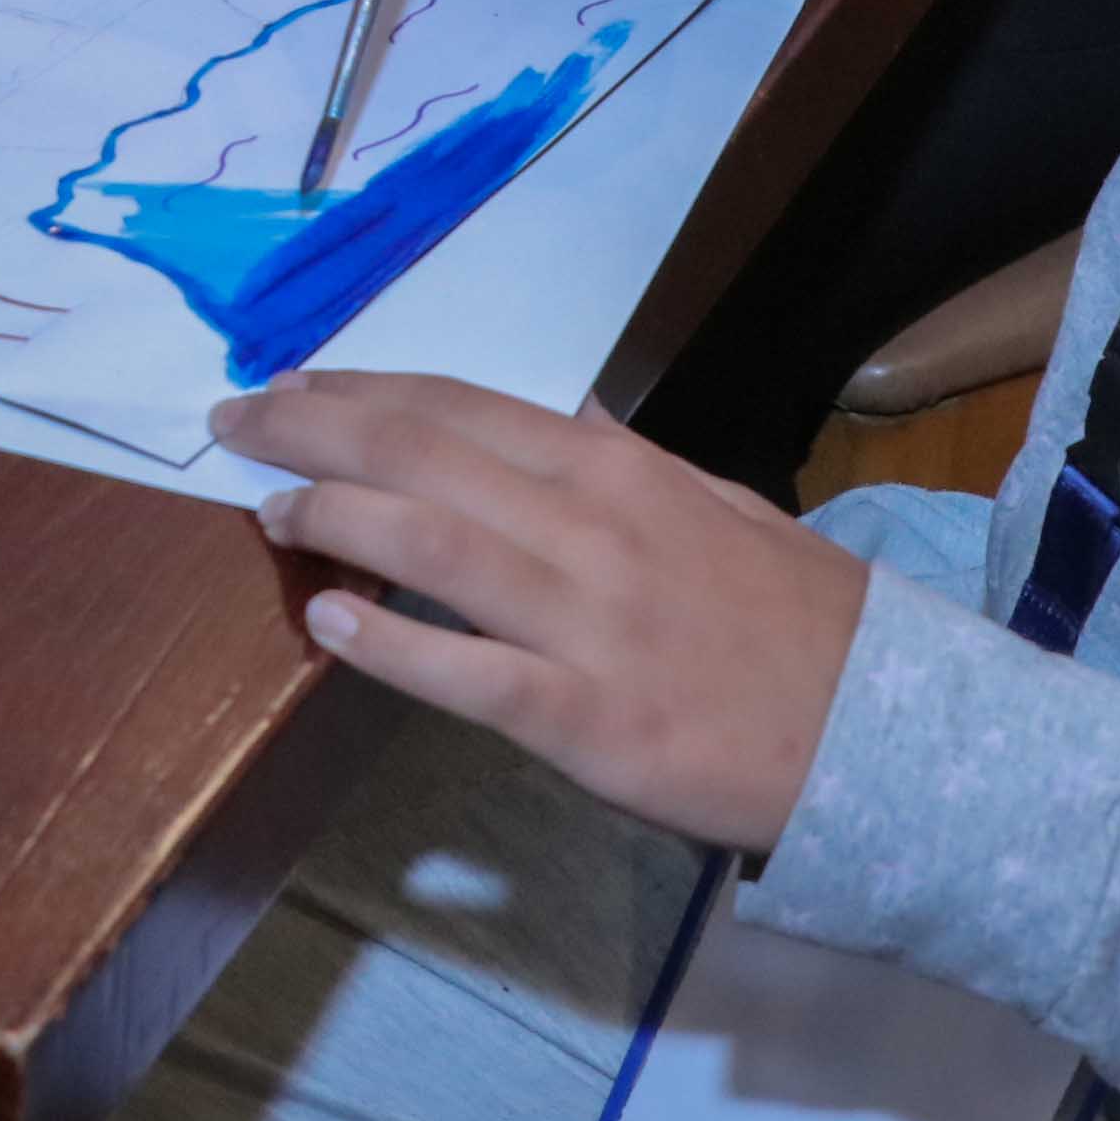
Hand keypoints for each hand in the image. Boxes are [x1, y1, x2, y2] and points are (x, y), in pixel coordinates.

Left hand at [217, 374, 873, 856]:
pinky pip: (465, 672)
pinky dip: (386, 642)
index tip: (288, 385)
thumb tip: (560, 420)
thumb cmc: (800, 625)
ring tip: (269, 513)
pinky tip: (327, 624)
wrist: (885, 734)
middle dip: (310, 431)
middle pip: (419, 454)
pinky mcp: (585, 718)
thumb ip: (626, 468)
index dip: (358, 390)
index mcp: (618, 470)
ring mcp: (586, 621)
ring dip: (330, 518)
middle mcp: (591, 525)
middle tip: (234, 425)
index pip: (458, 406)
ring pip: (427, 543)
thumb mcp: (719, 508)